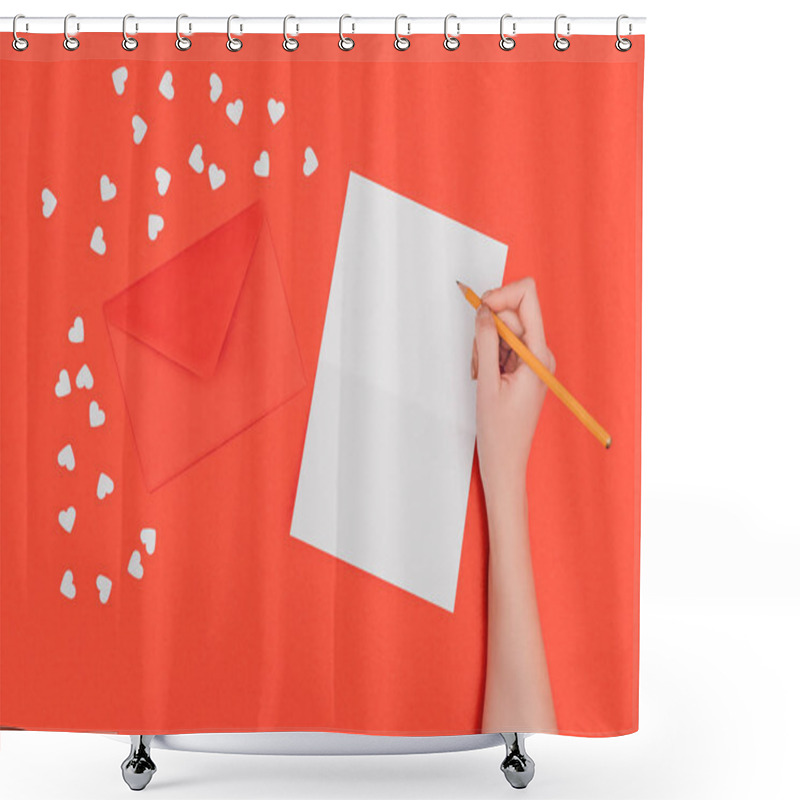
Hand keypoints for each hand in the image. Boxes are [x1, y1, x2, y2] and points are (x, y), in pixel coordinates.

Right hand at [471, 277, 554, 505]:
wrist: (505, 459)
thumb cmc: (501, 430)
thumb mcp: (487, 382)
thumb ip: (485, 341)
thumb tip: (483, 310)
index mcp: (538, 354)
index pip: (527, 298)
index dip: (501, 294)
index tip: (481, 307)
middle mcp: (540, 353)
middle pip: (511, 314)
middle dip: (488, 327)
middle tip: (478, 359)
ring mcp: (531, 359)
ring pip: (503, 329)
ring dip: (484, 345)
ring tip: (481, 374)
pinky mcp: (522, 366)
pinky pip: (501, 345)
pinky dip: (487, 354)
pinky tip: (484, 376)